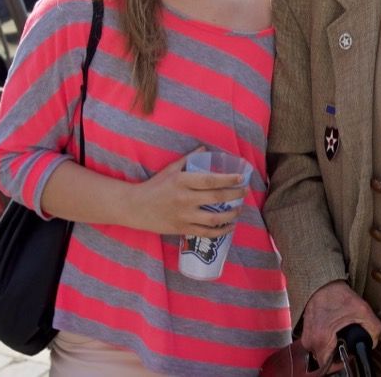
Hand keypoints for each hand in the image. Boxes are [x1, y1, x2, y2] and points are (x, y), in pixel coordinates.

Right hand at [125, 148, 247, 236]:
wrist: (135, 208)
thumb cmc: (154, 186)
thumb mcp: (170, 170)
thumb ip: (189, 159)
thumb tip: (205, 148)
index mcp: (182, 181)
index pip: (210, 180)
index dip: (228, 179)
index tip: (241, 177)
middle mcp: (184, 199)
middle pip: (216, 198)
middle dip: (235, 194)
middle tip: (246, 191)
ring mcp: (184, 216)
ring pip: (214, 218)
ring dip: (231, 214)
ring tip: (239, 209)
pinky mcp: (182, 229)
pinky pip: (206, 232)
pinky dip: (221, 231)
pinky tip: (229, 226)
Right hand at [301, 280, 380, 369]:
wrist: (322, 283)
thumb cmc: (338, 295)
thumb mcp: (362, 311)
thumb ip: (373, 329)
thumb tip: (372, 342)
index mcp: (321, 339)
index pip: (329, 365)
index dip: (342, 362)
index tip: (349, 353)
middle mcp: (310, 341)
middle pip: (325, 360)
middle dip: (338, 354)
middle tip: (347, 341)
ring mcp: (306, 337)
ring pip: (321, 352)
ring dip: (332, 347)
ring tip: (340, 335)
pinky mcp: (305, 332)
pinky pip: (317, 344)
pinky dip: (326, 340)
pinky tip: (334, 330)